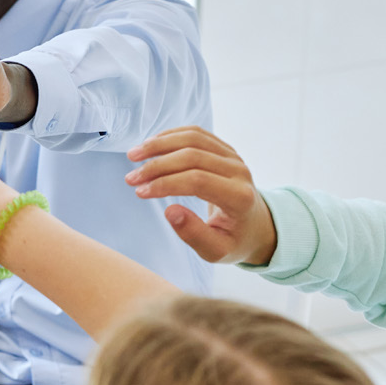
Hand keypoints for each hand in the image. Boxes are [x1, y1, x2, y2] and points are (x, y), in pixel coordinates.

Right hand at [125, 126, 276, 264]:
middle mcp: (239, 172)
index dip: (165, 183)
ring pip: (193, 138)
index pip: (198, 181)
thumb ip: (194, 234)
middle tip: (131, 179)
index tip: (140, 192)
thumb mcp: (216, 250)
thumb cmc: (233, 240)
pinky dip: (170, 136)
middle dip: (157, 165)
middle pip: (193, 156)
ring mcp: (233, 157)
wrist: (254, 226)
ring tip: (133, 155)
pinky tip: (150, 146)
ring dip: (159, 144)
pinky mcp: (225, 149)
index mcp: (239, 197)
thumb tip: (170, 212)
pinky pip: (196, 134)